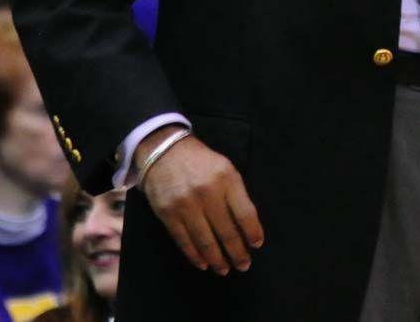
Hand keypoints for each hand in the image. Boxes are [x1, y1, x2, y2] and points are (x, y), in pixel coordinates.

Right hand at [136, 127, 263, 276]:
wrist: (163, 150)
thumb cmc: (200, 161)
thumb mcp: (224, 167)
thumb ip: (236, 193)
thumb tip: (247, 226)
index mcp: (226, 178)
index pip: (245, 213)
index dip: (253, 232)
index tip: (256, 245)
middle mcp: (207, 192)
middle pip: (227, 232)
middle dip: (237, 253)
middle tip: (243, 265)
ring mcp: (186, 204)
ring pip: (206, 241)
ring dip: (217, 260)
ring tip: (224, 269)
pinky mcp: (168, 214)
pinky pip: (184, 241)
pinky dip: (195, 256)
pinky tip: (203, 264)